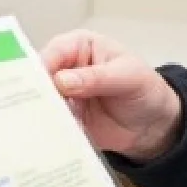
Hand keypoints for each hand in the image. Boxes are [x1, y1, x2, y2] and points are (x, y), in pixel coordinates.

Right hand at [40, 30, 183, 161]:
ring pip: (41, 103)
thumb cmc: (144, 89)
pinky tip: (48, 139)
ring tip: (40, 127)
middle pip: (40, 78)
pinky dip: (49, 131)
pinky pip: (51, 124)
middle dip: (35, 93)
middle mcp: (66, 69)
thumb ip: (96, 78)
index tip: (37, 84)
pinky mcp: (64, 120)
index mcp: (79, 46)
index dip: (43, 67)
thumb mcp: (128, 77)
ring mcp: (63, 96)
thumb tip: (62, 80)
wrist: (154, 125)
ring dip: (41, 115)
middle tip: (32, 108)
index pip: (54, 52)